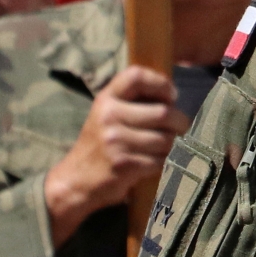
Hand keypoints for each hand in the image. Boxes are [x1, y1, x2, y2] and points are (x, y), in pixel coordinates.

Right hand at [44, 66, 185, 245]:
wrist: (76, 179)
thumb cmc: (100, 143)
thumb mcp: (107, 114)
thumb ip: (132, 101)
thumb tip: (173, 95)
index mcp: (106, 99)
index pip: (136, 76)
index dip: (160, 82)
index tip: (171, 96)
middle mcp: (109, 116)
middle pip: (163, 112)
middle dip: (179, 122)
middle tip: (179, 127)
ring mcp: (116, 141)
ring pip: (166, 139)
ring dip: (173, 144)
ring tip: (166, 146)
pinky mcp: (124, 164)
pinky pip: (160, 160)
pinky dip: (164, 162)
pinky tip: (155, 162)